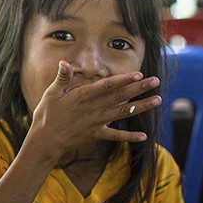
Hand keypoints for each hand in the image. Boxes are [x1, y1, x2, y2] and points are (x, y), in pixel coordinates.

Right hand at [25, 60, 161, 161]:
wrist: (45, 140)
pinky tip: (144, 137)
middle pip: (120, 97)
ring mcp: (97, 122)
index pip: (107, 86)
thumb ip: (62, 78)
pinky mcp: (96, 134)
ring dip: (141, 107)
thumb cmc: (46, 114)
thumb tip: (65, 62)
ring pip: (123, 113)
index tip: (138, 74)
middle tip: (155, 81)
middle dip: (139, 88)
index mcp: (83, 96)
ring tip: (157, 101)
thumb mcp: (51, 93)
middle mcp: (94, 108)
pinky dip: (129, 136)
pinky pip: (115, 135)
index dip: (123, 79)